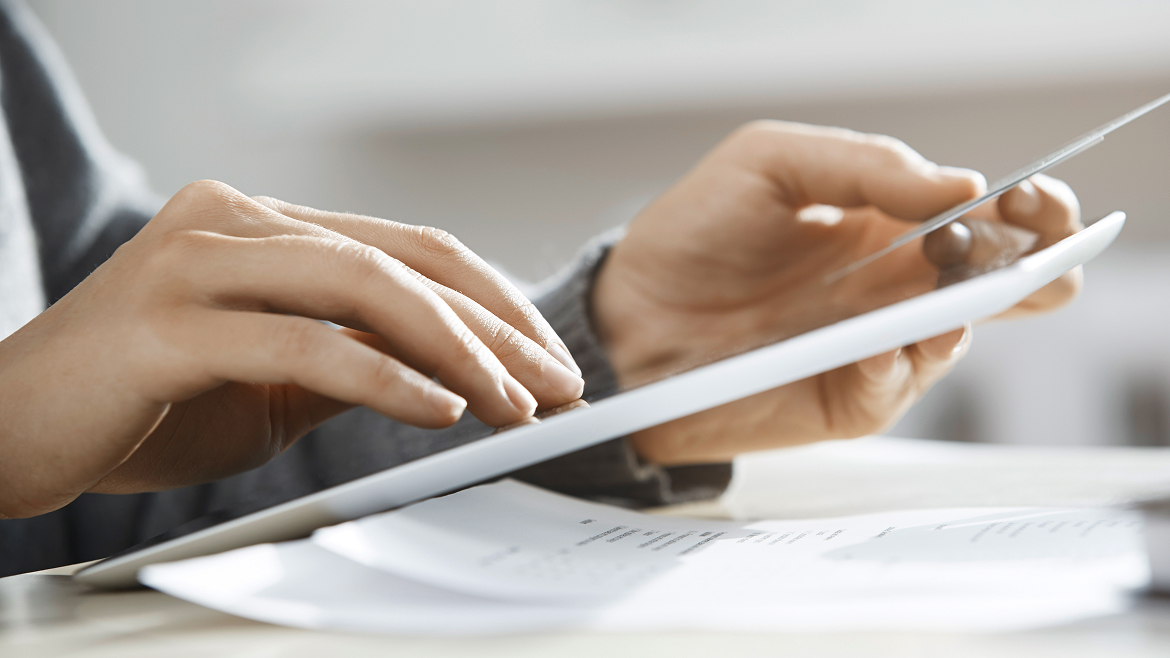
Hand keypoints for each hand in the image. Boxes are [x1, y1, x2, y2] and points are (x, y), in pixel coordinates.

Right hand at [0, 181, 583, 517]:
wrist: (12, 428)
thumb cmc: (143, 400)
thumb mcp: (270, 378)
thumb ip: (347, 357)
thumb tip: (447, 372)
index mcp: (266, 225)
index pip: (408, 248)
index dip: (491, 302)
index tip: (545, 359)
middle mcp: (236, 222)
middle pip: (403, 260)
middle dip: (495, 327)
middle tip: (556, 384)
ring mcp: (200, 262)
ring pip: (364, 287)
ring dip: (457, 350)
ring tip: (514, 403)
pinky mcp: (171, 321)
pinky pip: (305, 343)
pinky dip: (384, 378)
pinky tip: (440, 410)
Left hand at [592, 122, 1081, 463]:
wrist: (629, 321)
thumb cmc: (695, 236)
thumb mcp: (770, 163)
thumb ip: (865, 164)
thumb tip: (962, 188)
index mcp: (889, 222)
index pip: (990, 214)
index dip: (1032, 207)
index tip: (1031, 198)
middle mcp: (896, 285)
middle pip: (1008, 282)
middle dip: (1040, 264)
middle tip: (1024, 249)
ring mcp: (877, 345)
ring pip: (959, 333)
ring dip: (960, 311)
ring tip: (934, 290)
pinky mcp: (848, 399)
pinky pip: (897, 385)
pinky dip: (891, 363)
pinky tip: (867, 346)